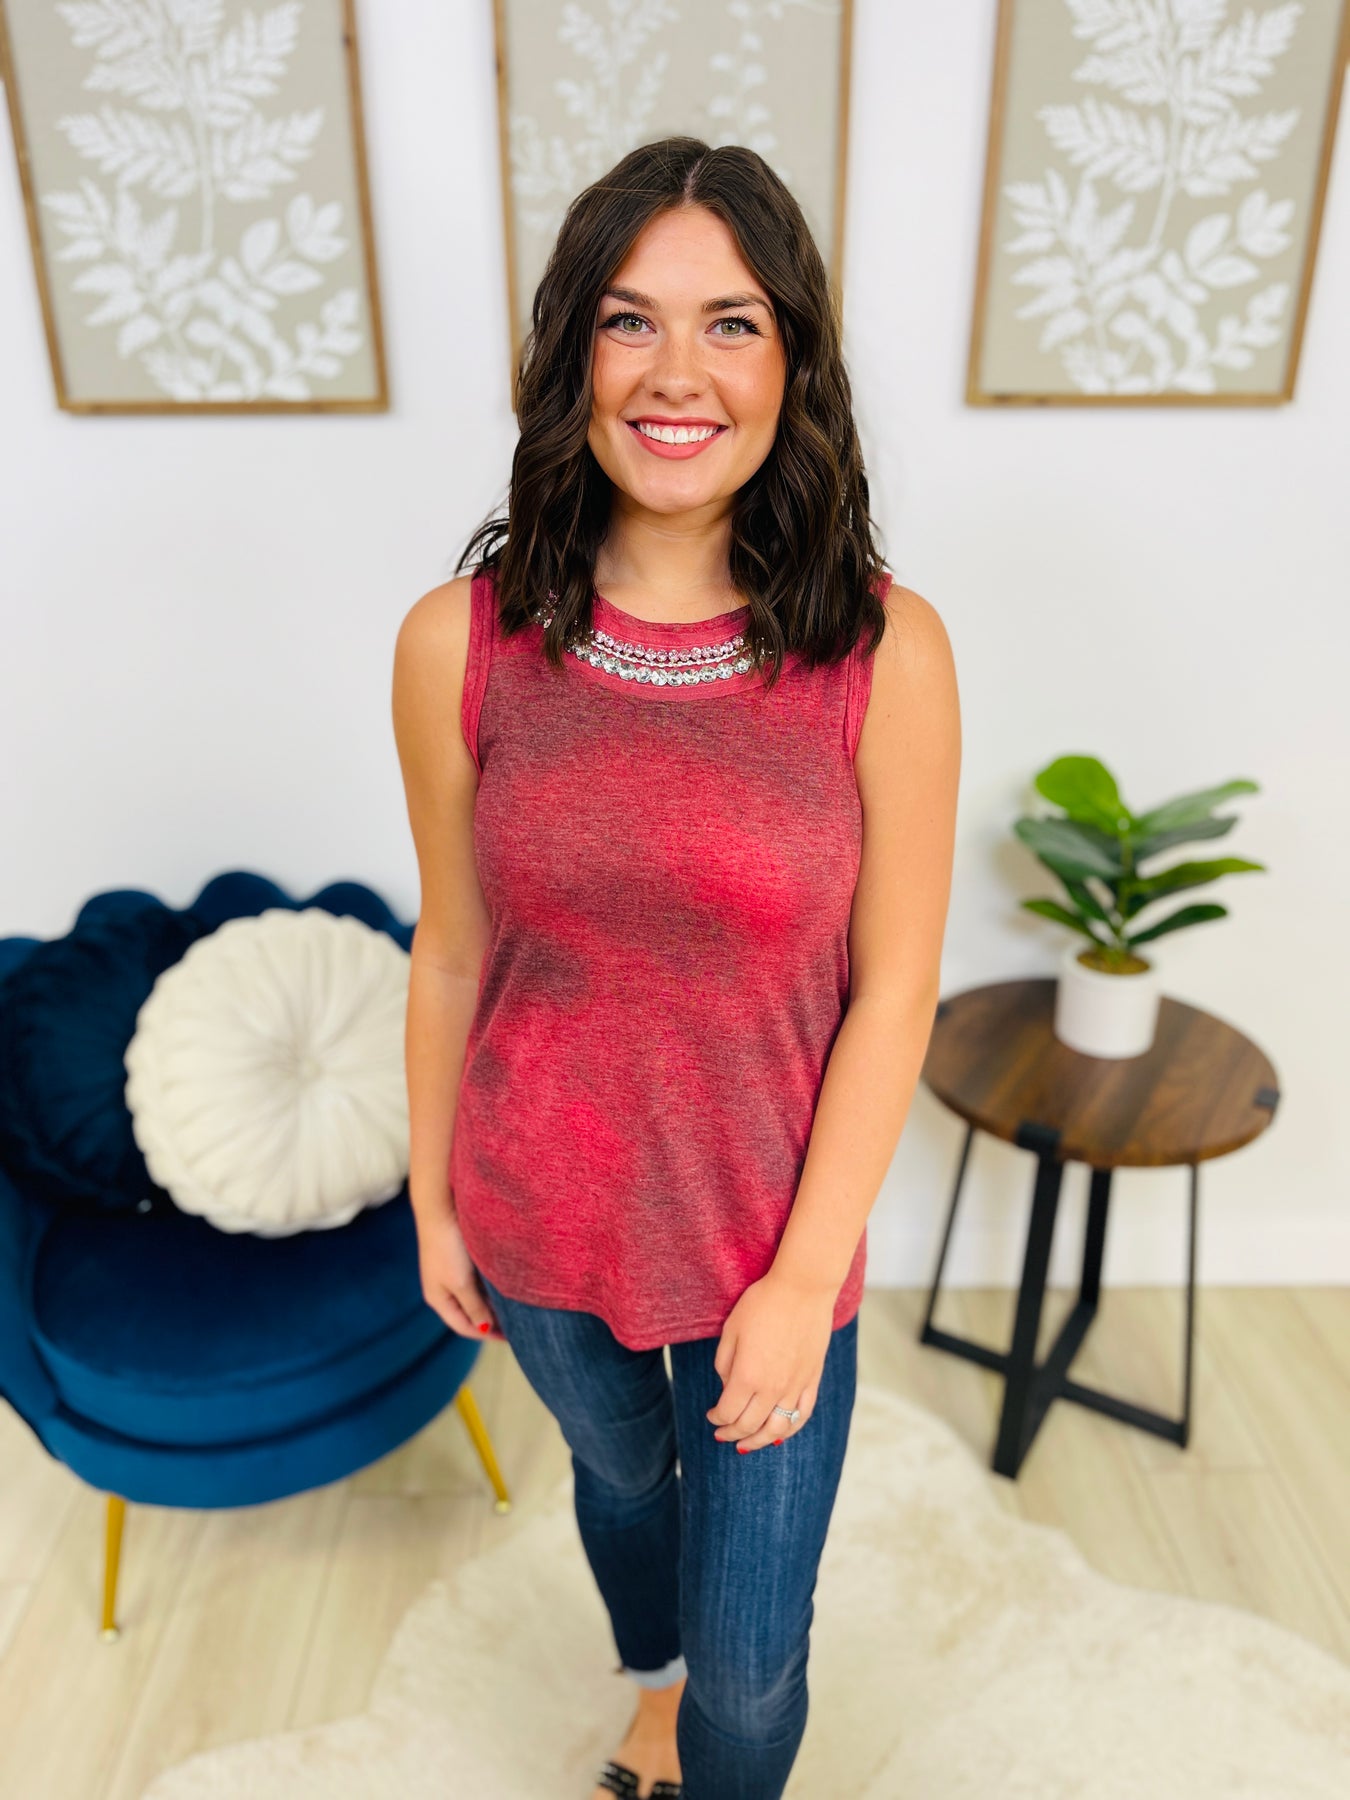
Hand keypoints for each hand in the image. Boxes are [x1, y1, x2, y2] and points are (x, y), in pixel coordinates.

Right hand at [412, 1191, 506, 1340]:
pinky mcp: (459, 1258)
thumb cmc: (448, 1246)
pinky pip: (477, 1280)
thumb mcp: (461, 1283)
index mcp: (438, 1299)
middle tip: (517, 1326)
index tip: (511, 1338)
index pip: (464, 1326)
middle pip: (469, 1312)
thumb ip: (474, 1307)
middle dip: (491, 1320)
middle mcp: (443, 1288)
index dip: (487, 1335)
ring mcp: (450, 1272)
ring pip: (475, 1296)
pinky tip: (507, 1286)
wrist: (441, 1206)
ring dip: (493, 1303)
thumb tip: (483, 1329)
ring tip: (516, 1309)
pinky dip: (491, 1287)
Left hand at [705, 1268, 836, 1452]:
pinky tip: (780, 1434)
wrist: (802, 1288)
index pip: (728, 1412)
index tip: (711, 1415)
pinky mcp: (812, 1379)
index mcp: (746, 1376)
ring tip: (748, 1444)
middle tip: (722, 1434)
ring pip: (778, 1429)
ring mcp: (795, 1386)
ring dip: (760, 1441)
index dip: (716, 1418)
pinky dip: (790, 1430)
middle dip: (732, 1434)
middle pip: (749, 1426)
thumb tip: (728, 1388)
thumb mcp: (731, 1330)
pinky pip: (802, 1415)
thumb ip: (724, 1364)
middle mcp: (772, 1388)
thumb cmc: (762, 1304)